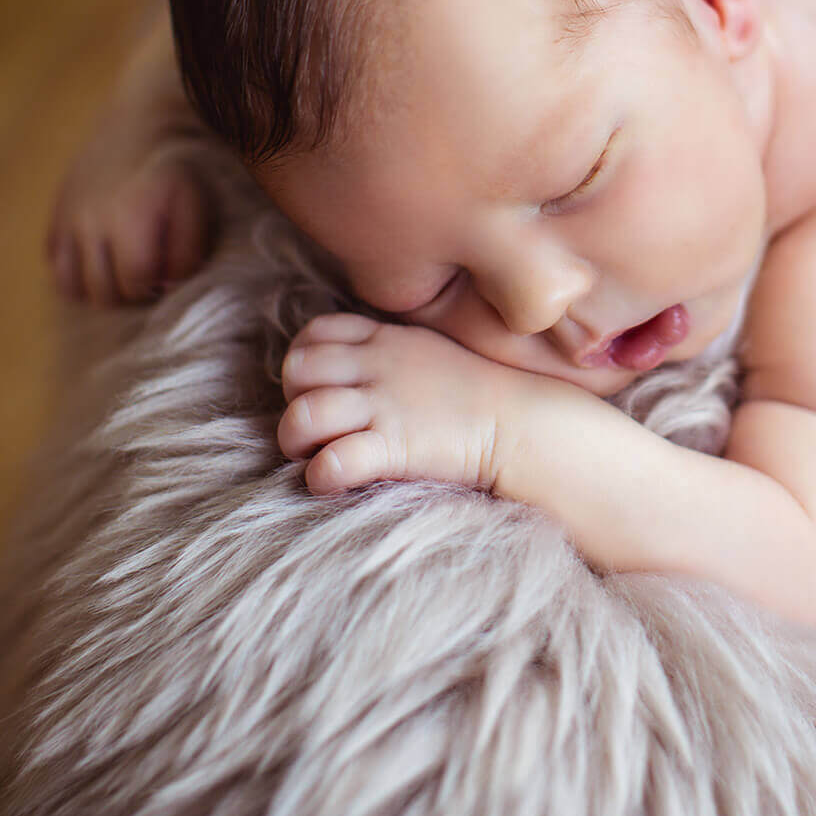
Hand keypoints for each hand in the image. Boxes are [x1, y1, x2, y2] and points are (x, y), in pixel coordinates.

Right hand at [47, 113, 214, 305]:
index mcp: (128, 221)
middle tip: (145, 278)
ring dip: (97, 289)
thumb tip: (168, 284)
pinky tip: (97, 261)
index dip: (153, 288)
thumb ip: (188, 250)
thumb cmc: (174, 168)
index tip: (164, 277)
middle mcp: (90, 223)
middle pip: (101, 292)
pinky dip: (73, 273)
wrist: (140, 120)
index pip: (133, 283)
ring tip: (120, 275)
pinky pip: (54, 263)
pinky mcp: (56, 213)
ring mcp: (68, 219)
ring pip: (71, 285)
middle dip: (128, 294)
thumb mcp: (196, 204)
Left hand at [278, 313, 541, 495]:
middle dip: (291, 400)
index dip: (302, 361)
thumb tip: (357, 369)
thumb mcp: (432, 352)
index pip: (315, 332)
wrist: (525, 424)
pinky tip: (333, 483)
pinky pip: (332, 462)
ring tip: (313, 456)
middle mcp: (378, 367)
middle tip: (314, 427)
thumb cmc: (482, 395)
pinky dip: (321, 477)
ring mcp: (385, 406)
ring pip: (302, 415)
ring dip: (295, 441)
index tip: (318, 389)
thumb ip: (392, 352)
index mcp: (386, 340)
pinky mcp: (394, 447)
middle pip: (296, 369)